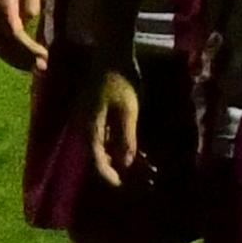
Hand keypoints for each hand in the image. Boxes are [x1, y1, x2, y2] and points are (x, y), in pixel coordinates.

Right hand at [0, 0, 50, 72]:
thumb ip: (32, 1)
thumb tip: (31, 22)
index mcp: (2, 5)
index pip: (14, 35)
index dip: (29, 49)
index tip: (44, 57)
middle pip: (3, 46)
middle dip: (22, 60)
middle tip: (41, 68)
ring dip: (14, 59)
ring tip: (32, 67)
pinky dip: (7, 52)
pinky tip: (20, 56)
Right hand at [86, 57, 144, 190]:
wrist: (113, 53)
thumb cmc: (119, 79)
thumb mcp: (127, 110)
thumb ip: (126, 137)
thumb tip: (126, 165)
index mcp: (90, 129)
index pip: (97, 162)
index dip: (112, 178)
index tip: (127, 189)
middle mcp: (90, 130)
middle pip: (104, 160)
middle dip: (125, 175)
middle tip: (146, 186)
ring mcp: (96, 124)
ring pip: (111, 152)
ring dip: (129, 164)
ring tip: (151, 175)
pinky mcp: (104, 118)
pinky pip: (114, 140)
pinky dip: (128, 150)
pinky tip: (146, 158)